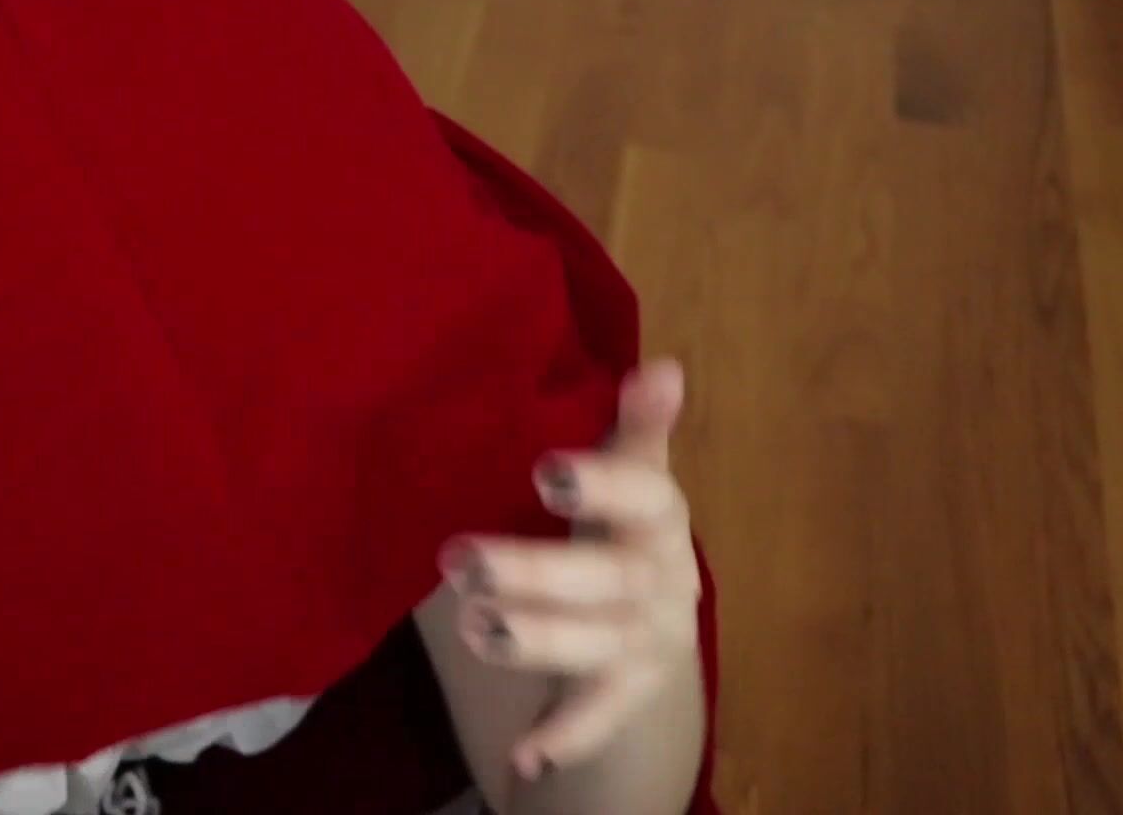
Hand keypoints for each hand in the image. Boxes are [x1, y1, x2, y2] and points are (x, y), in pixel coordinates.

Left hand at [439, 359, 700, 781]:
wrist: (658, 624)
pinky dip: (564, 737)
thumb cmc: (625, 528)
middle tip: (457, 560)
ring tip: (474, 628)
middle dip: (532, 571)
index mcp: (658, 517)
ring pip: (594, 644)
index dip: (601, 484)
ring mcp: (646, 641)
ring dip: (537, 640)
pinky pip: (597, 717)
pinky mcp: (627, 691)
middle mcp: (662, 580)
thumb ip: (639, 427)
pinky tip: (524, 757)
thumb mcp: (633, 474)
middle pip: (602, 578)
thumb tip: (664, 366)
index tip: (546, 469)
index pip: (643, 495)